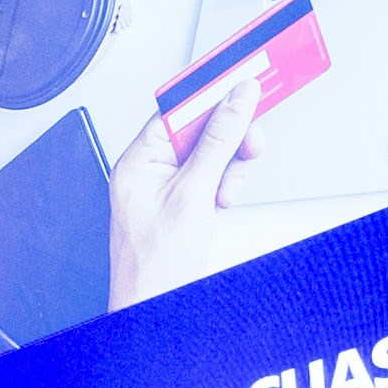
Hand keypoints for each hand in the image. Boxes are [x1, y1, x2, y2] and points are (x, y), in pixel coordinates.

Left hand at [105, 75, 260, 312]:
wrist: (152, 308)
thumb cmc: (155, 265)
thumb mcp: (194, 194)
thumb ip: (218, 143)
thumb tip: (236, 101)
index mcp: (138, 159)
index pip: (178, 108)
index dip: (212, 93)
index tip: (242, 79)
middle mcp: (147, 168)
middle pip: (198, 128)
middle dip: (228, 138)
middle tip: (250, 145)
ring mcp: (162, 185)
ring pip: (208, 153)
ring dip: (227, 168)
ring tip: (224, 193)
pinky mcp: (178, 200)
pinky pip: (208, 177)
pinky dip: (222, 185)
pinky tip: (220, 203)